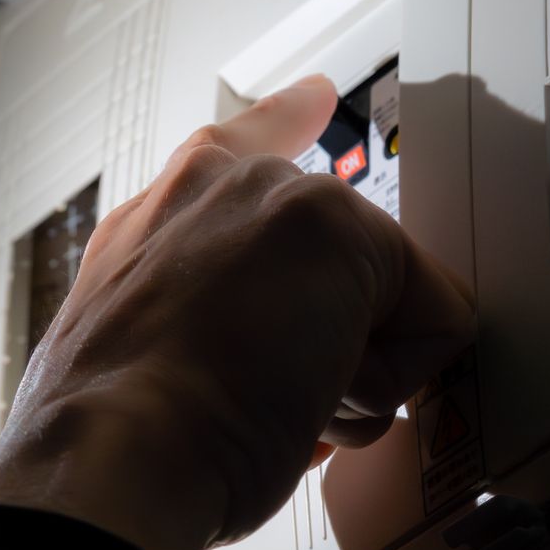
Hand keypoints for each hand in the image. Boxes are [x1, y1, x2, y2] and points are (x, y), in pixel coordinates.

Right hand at [0, 75, 476, 549]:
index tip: (315, 96)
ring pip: (383, 303)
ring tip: (266, 403)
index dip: (286, 121)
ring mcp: (283, 198)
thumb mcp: (135, 360)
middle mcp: (220, 189)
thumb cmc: (116, 436)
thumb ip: (206, 328)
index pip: (237, 143)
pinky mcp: (346, 232)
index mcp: (161, 219)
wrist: (114, 453)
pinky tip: (309, 398)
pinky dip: (391, 385)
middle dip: (331, 341)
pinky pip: (435, 326)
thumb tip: (277, 382)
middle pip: (338, 260)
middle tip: (260, 396)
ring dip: (351, 378)